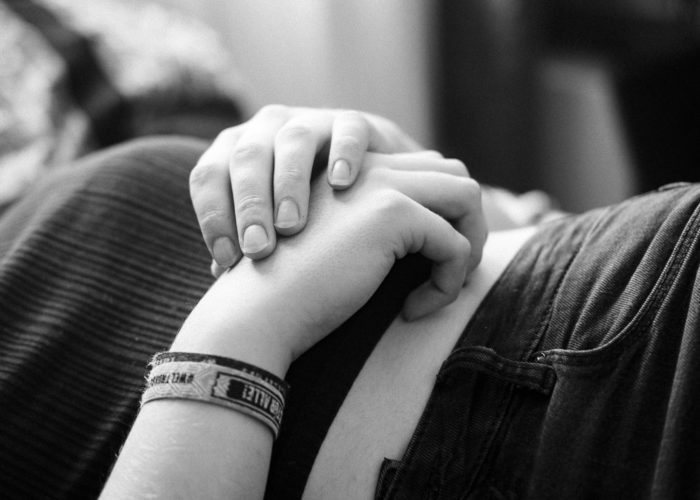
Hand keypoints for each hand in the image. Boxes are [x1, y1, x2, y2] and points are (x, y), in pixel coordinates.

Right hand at [180, 151, 486, 363]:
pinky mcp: (391, 213)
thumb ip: (376, 235)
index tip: (425, 267)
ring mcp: (382, 185)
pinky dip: (448, 283)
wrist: (258, 309)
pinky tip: (412, 310)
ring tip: (442, 286)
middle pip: (455, 175)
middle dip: (467, 225)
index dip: (442, 216)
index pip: (427, 171)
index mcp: (355, 173)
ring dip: (469, 246)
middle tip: (447, 274)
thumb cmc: (292, 293)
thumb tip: (433, 250)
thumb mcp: (341, 251)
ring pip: (468, 196)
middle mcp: (371, 168)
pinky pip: (455, 245)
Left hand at [189, 105, 422, 274]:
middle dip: (250, 205)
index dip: (213, 216)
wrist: (366, 175)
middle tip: (258, 248)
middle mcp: (268, 128)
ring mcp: (311, 121)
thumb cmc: (306, 204)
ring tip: (291, 225)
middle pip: (248, 156)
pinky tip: (341, 184)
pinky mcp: (355, 122)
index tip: (228, 260)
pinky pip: (348, 130)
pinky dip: (344, 153)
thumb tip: (221, 273)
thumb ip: (247, 238)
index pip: (210, 175)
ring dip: (288, 183)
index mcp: (236, 150)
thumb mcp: (271, 218)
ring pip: (293, 140)